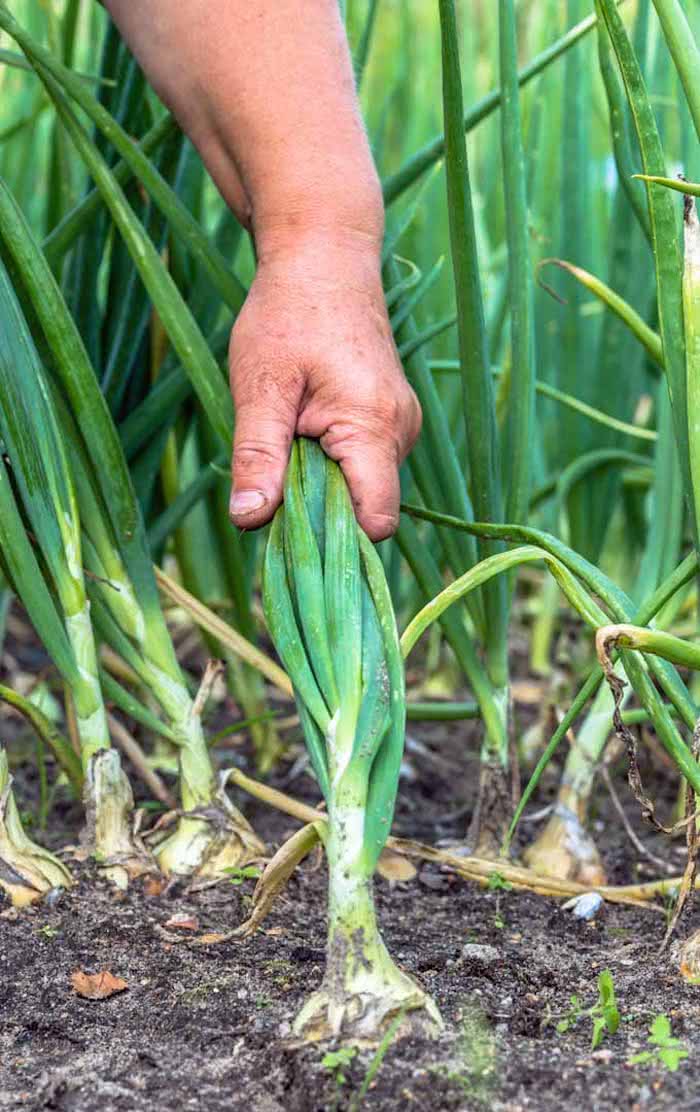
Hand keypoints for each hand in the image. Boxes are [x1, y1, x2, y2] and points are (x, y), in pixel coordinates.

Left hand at [228, 234, 420, 541]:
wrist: (324, 258)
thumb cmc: (287, 315)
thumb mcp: (261, 387)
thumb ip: (258, 457)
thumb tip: (249, 521)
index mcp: (374, 428)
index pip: (376, 522)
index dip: (333, 538)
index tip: (288, 526)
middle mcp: (401, 433)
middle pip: (364, 510)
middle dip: (317, 508)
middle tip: (274, 467)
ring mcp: (402, 427)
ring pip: (361, 489)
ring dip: (320, 483)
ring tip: (290, 433)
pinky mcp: (392, 422)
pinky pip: (363, 467)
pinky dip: (330, 464)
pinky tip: (306, 427)